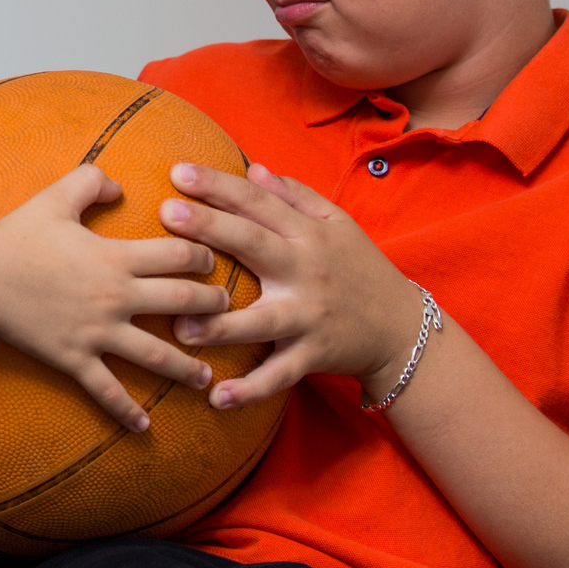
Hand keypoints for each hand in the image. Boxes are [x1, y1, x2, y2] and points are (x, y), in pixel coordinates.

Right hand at [0, 164, 232, 431]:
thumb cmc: (18, 232)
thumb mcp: (58, 195)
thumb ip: (93, 181)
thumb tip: (119, 186)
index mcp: (117, 256)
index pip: (181, 255)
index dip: (205, 257)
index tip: (213, 263)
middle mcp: (117, 296)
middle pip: (184, 303)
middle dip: (214, 308)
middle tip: (227, 313)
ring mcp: (98, 332)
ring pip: (158, 355)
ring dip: (188, 367)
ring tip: (207, 377)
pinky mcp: (75, 358)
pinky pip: (106, 390)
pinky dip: (126, 412)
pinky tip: (144, 428)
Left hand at [159, 163, 423, 408]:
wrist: (402, 327)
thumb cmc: (359, 268)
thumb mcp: (337, 224)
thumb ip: (294, 196)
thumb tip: (252, 169)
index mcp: (307, 234)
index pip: (258, 202)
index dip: (220, 185)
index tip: (178, 171)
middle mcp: (306, 271)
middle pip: (254, 244)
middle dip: (211, 227)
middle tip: (167, 212)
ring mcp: (308, 316)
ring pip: (261, 320)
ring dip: (221, 326)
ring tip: (180, 326)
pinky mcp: (312, 355)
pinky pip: (278, 375)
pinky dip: (250, 389)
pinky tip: (216, 398)